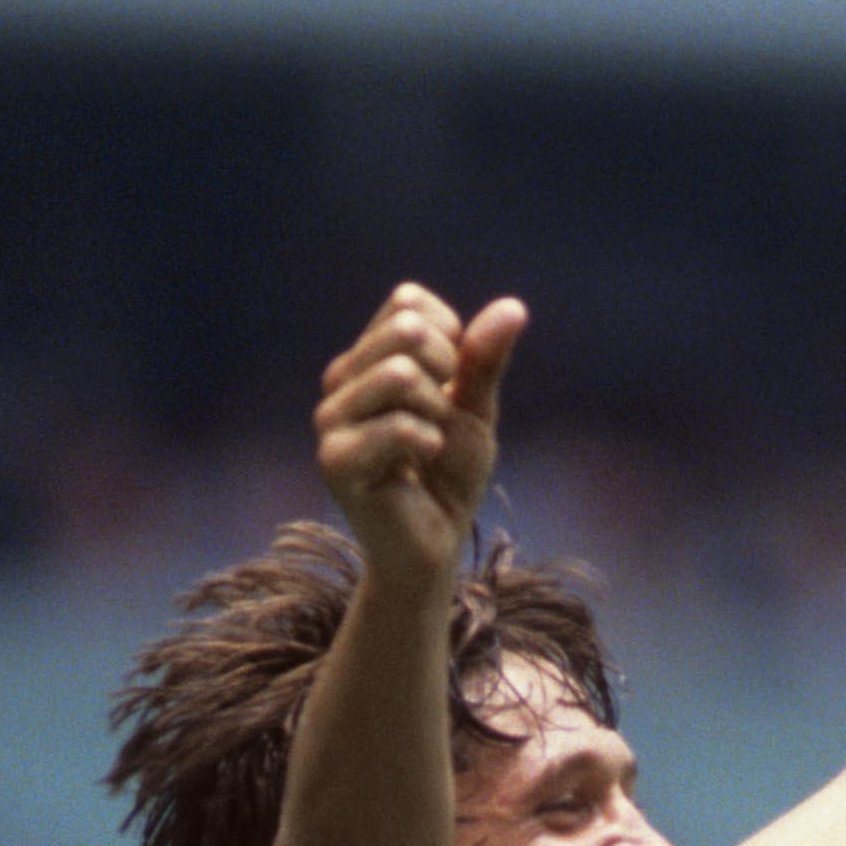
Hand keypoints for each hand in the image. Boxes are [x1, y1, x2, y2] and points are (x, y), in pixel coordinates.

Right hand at [315, 282, 525, 584]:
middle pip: (405, 329)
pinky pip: (397, 426)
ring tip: (428, 447)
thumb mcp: (477, 408)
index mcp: (367, 357)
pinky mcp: (335, 460)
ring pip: (400, 374)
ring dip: (437, 415)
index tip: (448, 388)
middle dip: (447, 374)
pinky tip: (417, 470)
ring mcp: (331, 419)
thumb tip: (515, 306)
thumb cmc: (450, 475)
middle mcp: (341, 380)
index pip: (407, 303)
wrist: (434, 543)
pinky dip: (428, 444)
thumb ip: (484, 359)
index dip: (450, 340)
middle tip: (441, 420)